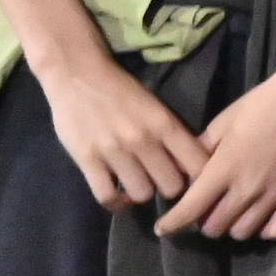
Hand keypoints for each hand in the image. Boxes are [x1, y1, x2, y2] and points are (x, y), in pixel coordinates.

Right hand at [34, 51, 202, 216]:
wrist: (76, 72)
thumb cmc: (118, 89)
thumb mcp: (154, 106)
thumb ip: (171, 135)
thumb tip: (190, 167)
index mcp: (163, 123)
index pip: (197, 164)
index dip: (199, 178)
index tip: (190, 179)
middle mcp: (142, 139)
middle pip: (172, 187)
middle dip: (168, 188)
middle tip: (158, 181)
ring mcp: (114, 151)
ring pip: (142, 194)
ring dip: (140, 193)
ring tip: (134, 184)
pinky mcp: (88, 159)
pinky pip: (107, 197)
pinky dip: (114, 202)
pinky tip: (116, 194)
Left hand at [158, 56, 275, 243]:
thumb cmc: (261, 105)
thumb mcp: (223, 122)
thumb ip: (202, 148)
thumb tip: (186, 171)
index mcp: (223, 169)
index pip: (191, 208)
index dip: (173, 223)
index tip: (163, 229)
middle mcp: (245, 189)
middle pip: (215, 227)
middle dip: (203, 222)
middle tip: (206, 210)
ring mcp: (273, 196)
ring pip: (242, 232)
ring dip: (231, 227)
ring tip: (232, 213)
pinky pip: (275, 230)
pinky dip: (263, 230)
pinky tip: (260, 218)